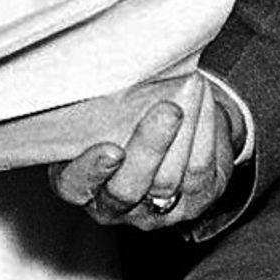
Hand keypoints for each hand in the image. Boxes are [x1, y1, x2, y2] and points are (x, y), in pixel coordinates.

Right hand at [47, 70, 242, 229]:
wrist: (174, 128)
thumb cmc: (123, 117)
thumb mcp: (97, 113)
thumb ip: (93, 104)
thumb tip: (101, 68)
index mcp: (77, 182)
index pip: (75, 186)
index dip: (91, 170)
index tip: (112, 149)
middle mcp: (112, 205)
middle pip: (127, 189)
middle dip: (149, 149)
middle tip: (168, 110)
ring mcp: (153, 212)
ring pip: (167, 181)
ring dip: (183, 133)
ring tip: (191, 91)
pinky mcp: (192, 204)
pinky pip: (199, 173)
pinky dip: (203, 134)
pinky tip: (203, 103)